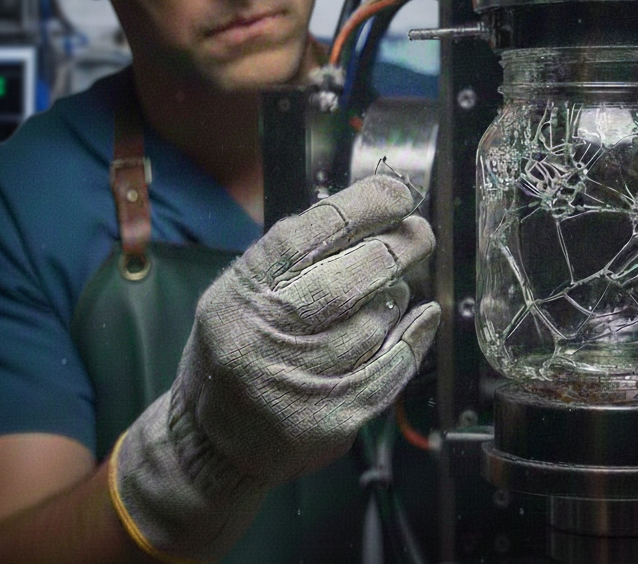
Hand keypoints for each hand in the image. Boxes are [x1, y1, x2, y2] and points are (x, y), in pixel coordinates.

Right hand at [110, 175, 439, 561]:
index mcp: (240, 294)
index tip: (397, 193)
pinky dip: (414, 336)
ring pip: (375, 321)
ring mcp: (300, 383)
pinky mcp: (332, 419)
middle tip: (419, 232)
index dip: (361, 207)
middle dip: (396, 247)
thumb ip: (296, 256)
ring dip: (395, 294)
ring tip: (395, 284)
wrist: (214, 444)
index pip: (307, 236)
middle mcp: (264, 336)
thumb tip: (370, 211)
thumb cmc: (236, 348)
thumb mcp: (241, 292)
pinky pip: (391, 367)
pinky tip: (424, 316)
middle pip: (348, 279)